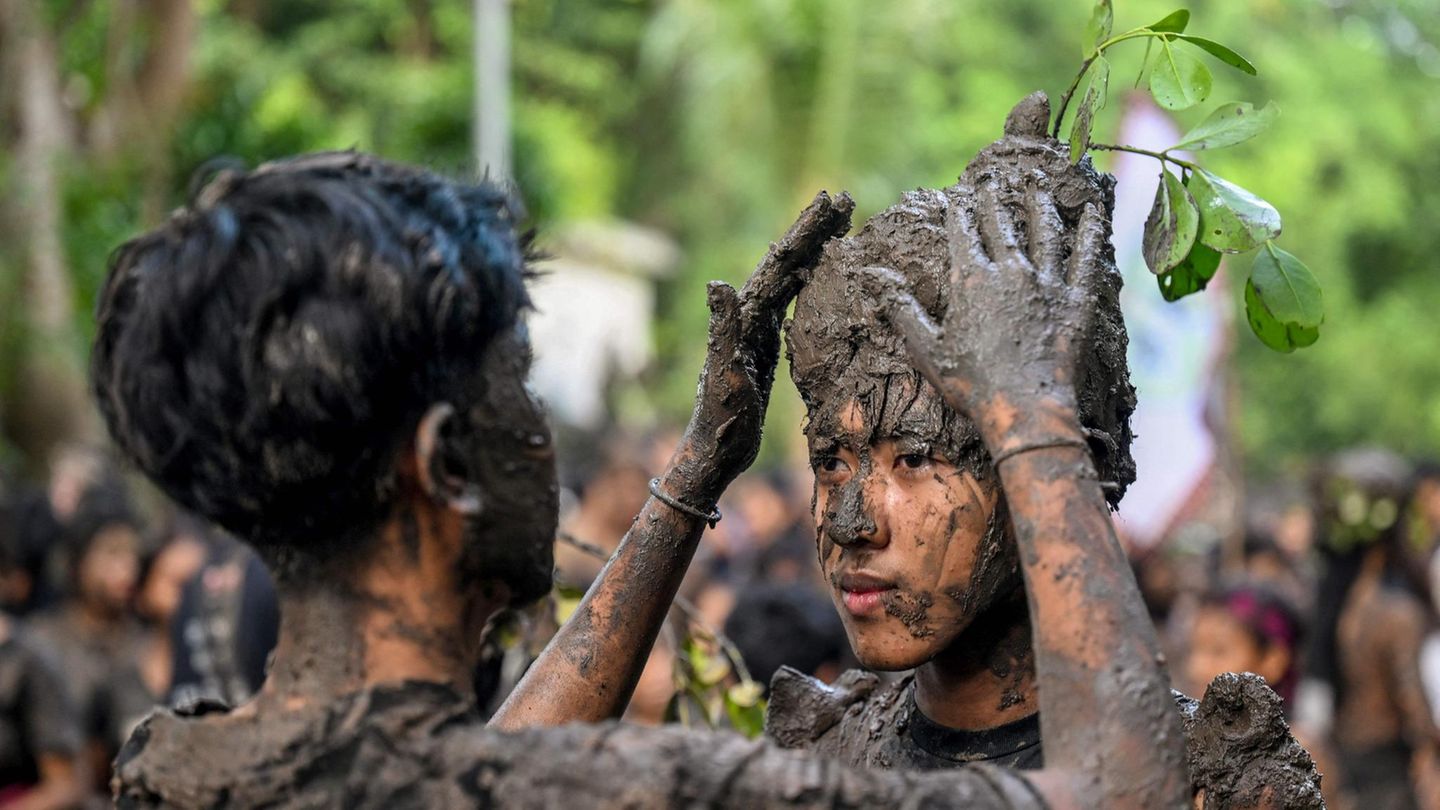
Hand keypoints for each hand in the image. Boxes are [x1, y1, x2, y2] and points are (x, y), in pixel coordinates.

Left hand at [664, 191, 853, 503]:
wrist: (716, 451)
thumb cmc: (721, 419)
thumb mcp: (724, 373)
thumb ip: (722, 328)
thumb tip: (716, 283)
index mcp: (745, 315)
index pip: (780, 263)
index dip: (805, 231)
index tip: (829, 200)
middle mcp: (750, 315)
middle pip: (787, 262)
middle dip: (813, 230)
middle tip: (843, 198)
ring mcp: (758, 328)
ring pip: (791, 277)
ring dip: (813, 249)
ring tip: (839, 223)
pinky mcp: (765, 344)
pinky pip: (792, 302)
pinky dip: (808, 282)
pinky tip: (821, 274)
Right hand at [860, 173, 1108, 440]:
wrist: (1024, 408)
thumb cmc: (971, 384)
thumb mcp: (926, 350)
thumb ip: (904, 311)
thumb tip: (878, 280)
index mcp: (971, 280)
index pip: (963, 233)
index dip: (960, 211)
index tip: (959, 195)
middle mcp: (1010, 271)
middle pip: (1001, 225)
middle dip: (994, 199)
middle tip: (993, 179)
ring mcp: (1046, 283)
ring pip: (1044, 230)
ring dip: (1039, 203)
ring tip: (1037, 182)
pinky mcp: (1076, 300)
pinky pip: (1085, 257)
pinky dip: (1089, 231)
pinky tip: (1091, 210)